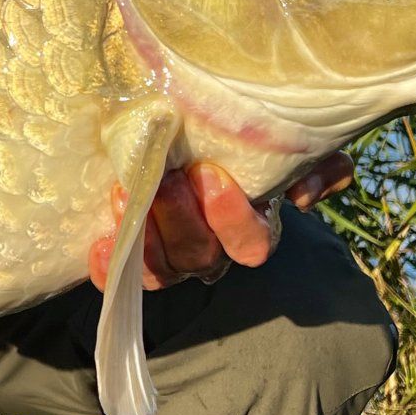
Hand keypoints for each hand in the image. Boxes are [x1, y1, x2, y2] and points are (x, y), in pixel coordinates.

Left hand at [89, 152, 352, 292]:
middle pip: (200, 255)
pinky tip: (101, 240)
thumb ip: (314, 160)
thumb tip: (305, 189)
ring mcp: (170, 256)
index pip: (251, 244)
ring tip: (125, 191)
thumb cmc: (237, 143)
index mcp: (250, 228)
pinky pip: (119, 274)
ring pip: (161, 267)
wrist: (177, 140)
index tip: (211, 174)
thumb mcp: (281, 141)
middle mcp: (212, 249)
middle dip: (181, 217)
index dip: (232, 218)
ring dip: (144, 232)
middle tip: (167, 177)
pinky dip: (109, 264)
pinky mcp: (132, 254)